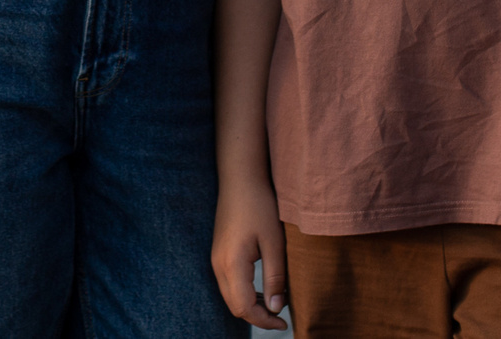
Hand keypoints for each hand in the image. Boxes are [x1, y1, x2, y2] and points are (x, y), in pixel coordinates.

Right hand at [211, 171, 289, 328]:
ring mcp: (216, 259)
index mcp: (232, 264)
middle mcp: (218, 265)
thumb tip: (276, 309)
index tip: (284, 322)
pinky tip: (261, 289)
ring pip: (230, 297)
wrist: (240, 179)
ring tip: (274, 304)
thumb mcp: (274, 242)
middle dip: (257, 317)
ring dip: (250, 306)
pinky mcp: (218, 253)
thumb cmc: (259, 206)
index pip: (244, 308)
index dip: (264, 321)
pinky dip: (244, 294)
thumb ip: (275, 277)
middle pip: (234, 306)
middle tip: (281, 317)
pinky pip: (228, 284)